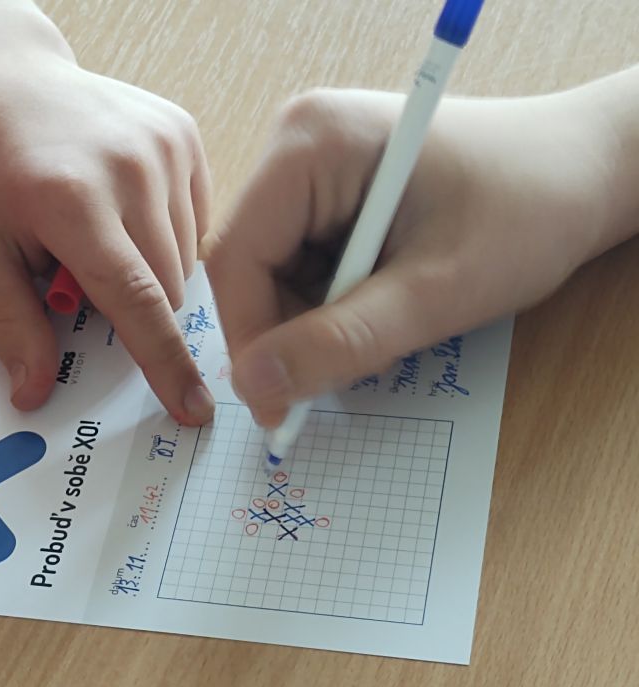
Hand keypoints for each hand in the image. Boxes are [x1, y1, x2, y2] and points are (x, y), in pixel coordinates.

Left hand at [0, 2, 213, 424]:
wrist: (2, 79)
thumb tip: (35, 396)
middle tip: (78, 271)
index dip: (166, 364)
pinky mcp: (182, 134)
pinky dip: (166, 236)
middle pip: (165, 289)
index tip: (194, 410)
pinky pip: (195, 221)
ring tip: (98, 232)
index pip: (137, 302)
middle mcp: (132, 169)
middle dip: (131, 306)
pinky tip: (124, 209)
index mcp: (75, 202)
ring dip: (149, 271)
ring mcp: (164, 146)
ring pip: (185, 259)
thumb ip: (11, 325)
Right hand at [207, 87, 618, 426]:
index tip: (276, 406)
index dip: (249, 338)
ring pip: (275, 273)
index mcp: (309, 143)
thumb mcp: (435, 291)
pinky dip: (332, 304)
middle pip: (251, 266)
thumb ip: (341, 342)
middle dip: (288, 330)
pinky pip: (302, 264)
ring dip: (314, 322)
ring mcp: (312, 166)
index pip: (237, 257)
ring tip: (383, 331)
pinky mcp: (330, 190)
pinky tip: (381, 307)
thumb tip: (255, 388)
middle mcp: (297, 144)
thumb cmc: (528, 211)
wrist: (584, 171)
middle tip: (341, 375)